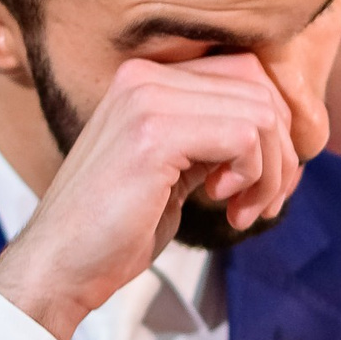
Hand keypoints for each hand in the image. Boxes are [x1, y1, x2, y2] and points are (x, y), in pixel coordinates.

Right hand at [0, 55, 297, 339]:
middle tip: (263, 202)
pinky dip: (252, 178)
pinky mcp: (154, 133)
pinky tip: (223, 205)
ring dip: (269, 172)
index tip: (262, 183)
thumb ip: (212, 137)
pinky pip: (245, 138)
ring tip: (243, 209)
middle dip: (280, 153)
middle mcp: (145, 76)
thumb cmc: (114, 229)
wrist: (59, 266)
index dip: (273, 129)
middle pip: (260, 88)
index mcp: (146, 79)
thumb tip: (281, 133)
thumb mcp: (173, 169)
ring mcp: (146, 99)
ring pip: (261, 114)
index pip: (246, 74)